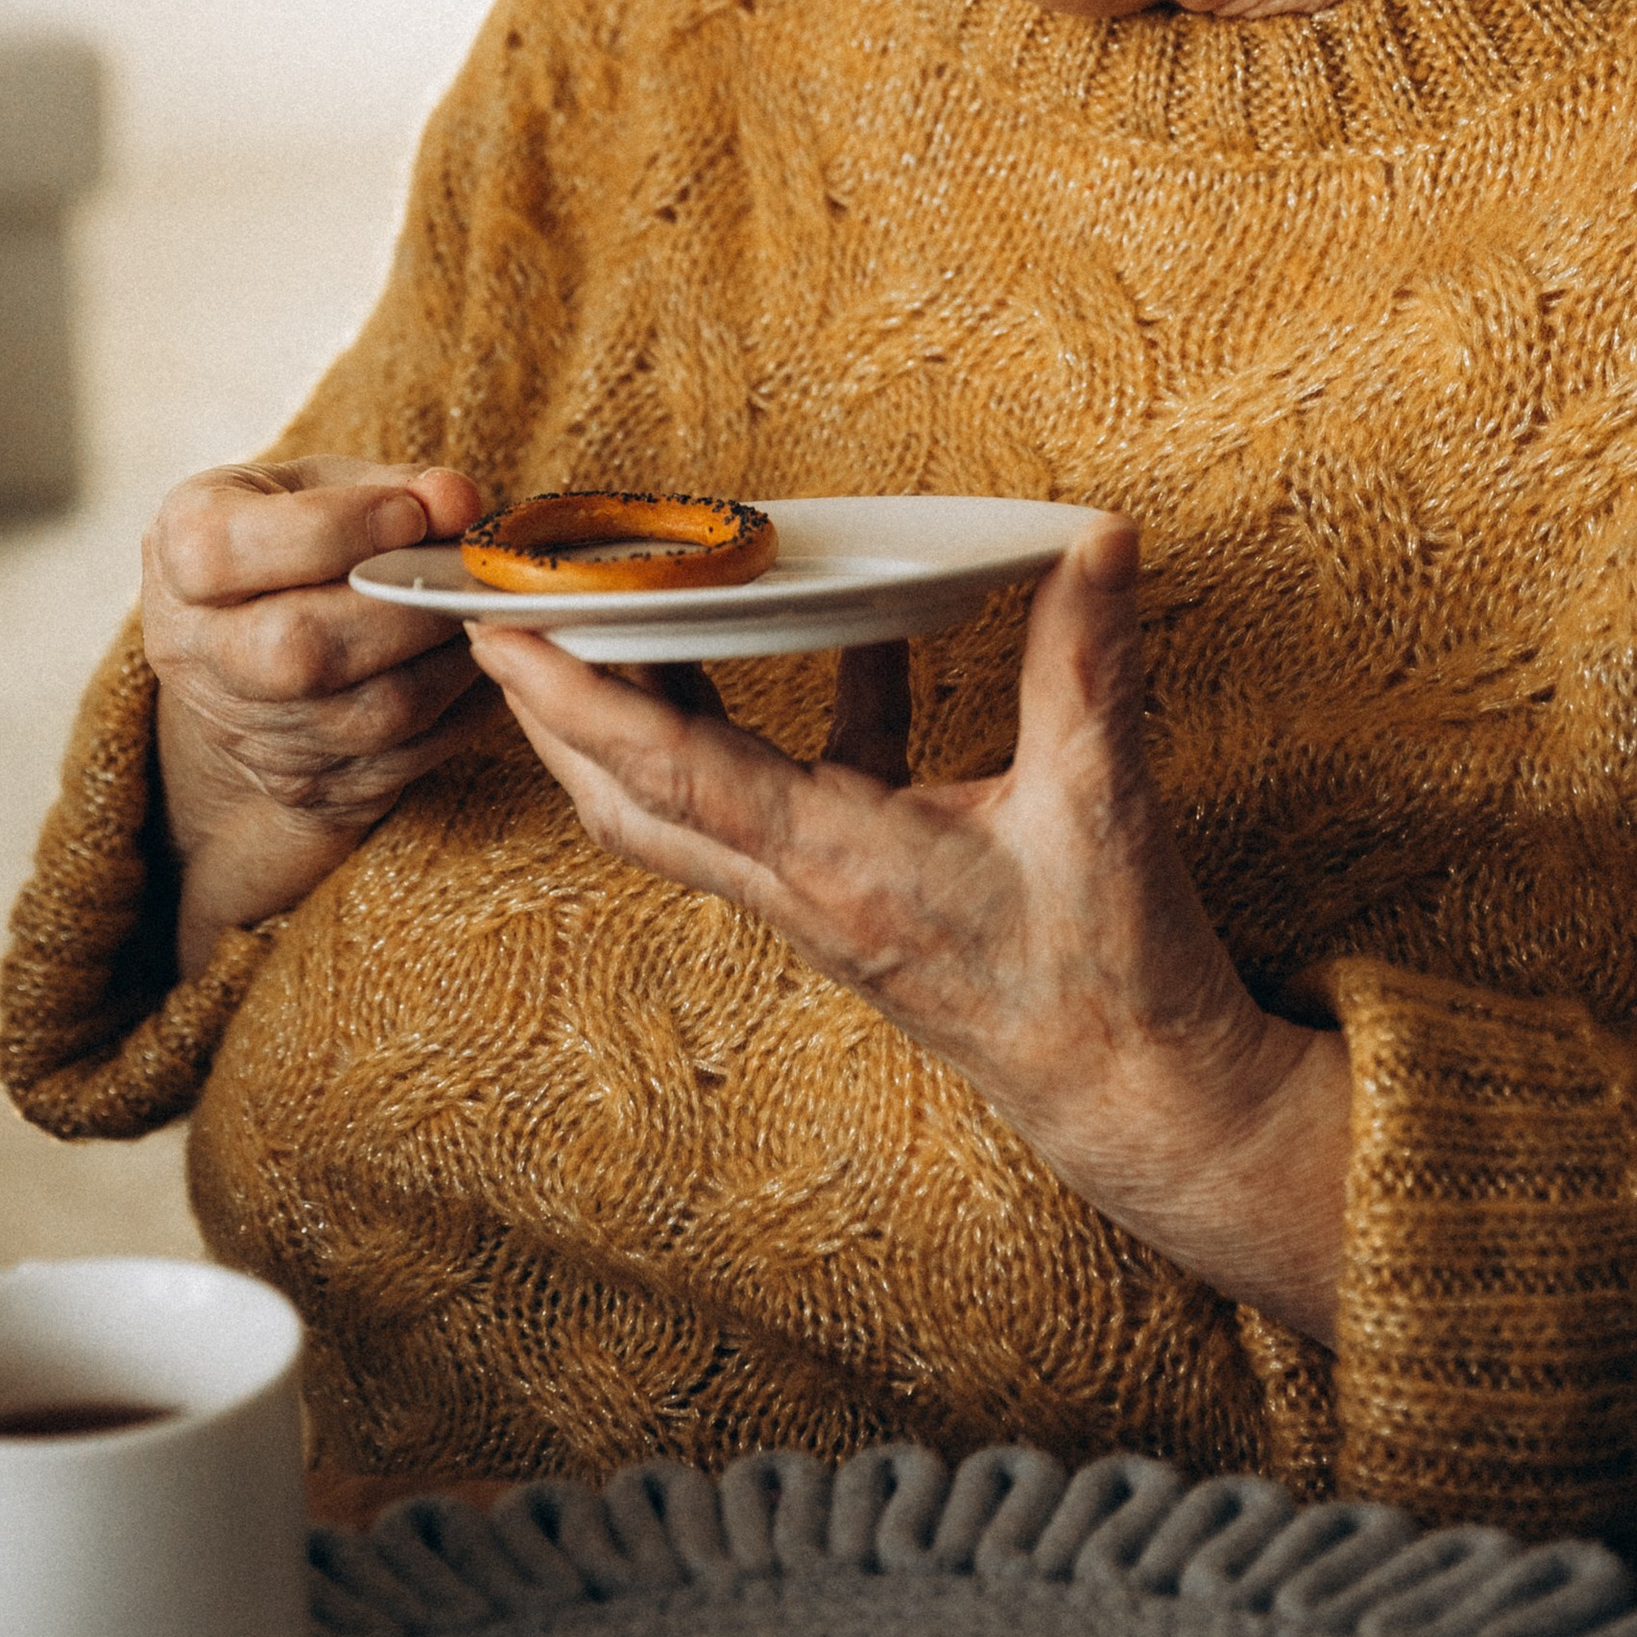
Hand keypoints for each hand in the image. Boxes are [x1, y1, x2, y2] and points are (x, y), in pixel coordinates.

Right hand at [144, 456, 487, 974]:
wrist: (253, 647)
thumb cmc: (295, 540)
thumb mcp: (323, 485)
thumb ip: (392, 485)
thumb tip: (457, 502)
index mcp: (177, 549)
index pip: (222, 550)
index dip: (330, 530)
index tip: (409, 513)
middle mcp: (192, 651)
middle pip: (295, 651)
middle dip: (405, 606)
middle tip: (462, 571)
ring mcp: (244, 732)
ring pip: (365, 716)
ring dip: (447, 660)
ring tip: (476, 609)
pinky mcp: (303, 786)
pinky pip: (402, 759)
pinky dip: (457, 708)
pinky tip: (470, 661)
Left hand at [471, 521, 1349, 1342]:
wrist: (1133, 1096)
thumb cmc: (1108, 975)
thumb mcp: (1100, 804)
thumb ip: (1088, 663)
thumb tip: (1101, 540)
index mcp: (836, 866)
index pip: (672, 773)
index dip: (580, 698)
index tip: (504, 632)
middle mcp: (802, 887)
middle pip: (633, 801)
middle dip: (559, 715)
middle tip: (513, 618)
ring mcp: (821, 899)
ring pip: (689, 806)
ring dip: (639, 720)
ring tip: (621, 620)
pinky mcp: (859, 897)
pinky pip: (792, 794)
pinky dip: (792, 718)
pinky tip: (851, 642)